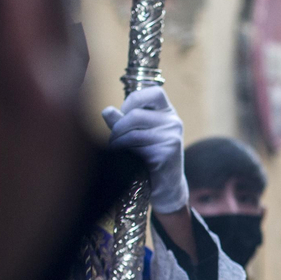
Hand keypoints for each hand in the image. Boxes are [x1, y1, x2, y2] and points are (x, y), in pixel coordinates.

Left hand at [102, 86, 187, 212]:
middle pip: (136, 113)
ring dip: (116, 141)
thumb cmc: (150, 159)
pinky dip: (122, 152)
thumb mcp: (137, 135)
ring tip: (115, 150)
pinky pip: (135, 147)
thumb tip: (107, 111)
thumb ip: (123, 121)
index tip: (125, 113)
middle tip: (113, 139)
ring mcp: (171, 137)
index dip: (134, 99)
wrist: (167, 188)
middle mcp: (173, 122)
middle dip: (117, 127)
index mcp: (168, 113)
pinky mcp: (166, 153)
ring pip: (132, 131)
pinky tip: (123, 159)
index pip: (155, 92)